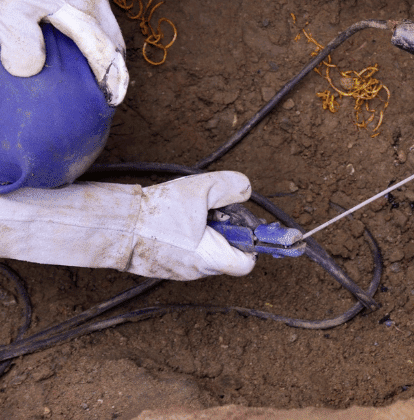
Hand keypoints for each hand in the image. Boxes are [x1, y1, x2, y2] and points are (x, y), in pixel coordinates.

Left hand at [0, 0, 127, 105]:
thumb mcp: (11, 8)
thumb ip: (20, 40)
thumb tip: (28, 71)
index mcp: (83, 12)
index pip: (105, 53)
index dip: (112, 79)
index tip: (113, 99)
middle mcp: (96, 2)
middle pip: (116, 41)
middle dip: (117, 67)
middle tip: (111, 90)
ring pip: (111, 27)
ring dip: (109, 50)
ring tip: (101, 71)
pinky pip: (100, 13)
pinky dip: (99, 33)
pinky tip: (84, 42)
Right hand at [129, 171, 255, 278]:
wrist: (118, 226)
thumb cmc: (158, 213)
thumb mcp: (201, 189)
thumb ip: (230, 187)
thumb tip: (246, 190)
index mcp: (211, 258)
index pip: (246, 263)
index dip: (249, 242)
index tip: (241, 224)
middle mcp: (197, 271)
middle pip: (226, 254)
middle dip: (224, 231)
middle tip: (211, 211)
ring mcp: (179, 271)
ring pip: (205, 253)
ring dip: (205, 233)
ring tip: (189, 213)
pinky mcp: (164, 266)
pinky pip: (187, 253)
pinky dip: (187, 238)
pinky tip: (174, 220)